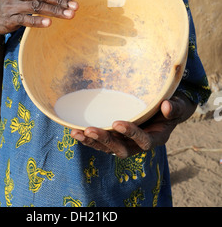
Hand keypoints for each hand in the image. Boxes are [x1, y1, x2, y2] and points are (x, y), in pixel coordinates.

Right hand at [0, 0, 77, 44]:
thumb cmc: (11, 5)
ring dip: (55, 11)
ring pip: (36, 7)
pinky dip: (38, 21)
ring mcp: (12, 6)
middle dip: (60, 0)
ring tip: (69, 15)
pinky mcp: (9, 20)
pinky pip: (25, 20)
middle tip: (75, 6)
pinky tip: (49, 23)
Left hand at [70, 92, 195, 158]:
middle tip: (90, 129)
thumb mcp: (178, 104)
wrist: (167, 108)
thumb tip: (166, 106)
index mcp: (156, 137)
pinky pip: (102, 141)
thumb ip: (174, 107)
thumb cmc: (172, 104)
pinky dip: (89, 138)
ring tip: (76, 133)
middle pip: (121, 149)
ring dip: (92, 141)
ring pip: (108, 147)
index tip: (117, 122)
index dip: (131, 133)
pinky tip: (74, 131)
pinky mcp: (117, 137)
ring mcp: (127, 141)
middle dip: (105, 140)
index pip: (143, 141)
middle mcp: (139, 143)